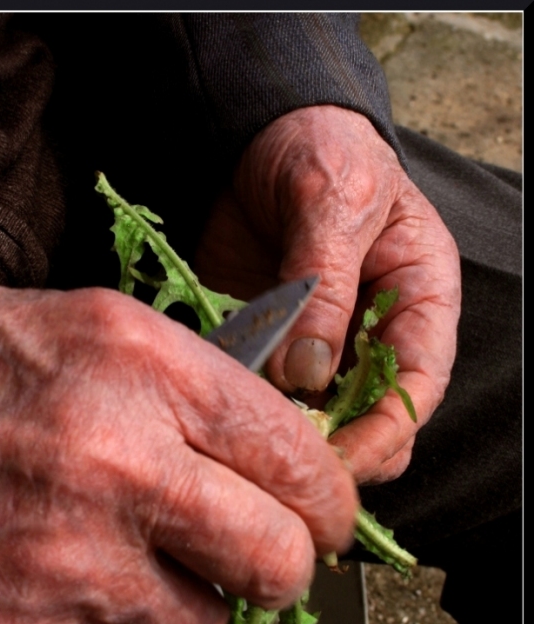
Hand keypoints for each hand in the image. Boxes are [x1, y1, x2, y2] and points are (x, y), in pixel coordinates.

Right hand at [0, 282, 356, 623]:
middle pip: (274, 564)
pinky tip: (35, 587)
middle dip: (274, 569)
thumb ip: (181, 386)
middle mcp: (112, 467)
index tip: (321, 518)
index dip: (326, 500)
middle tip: (245, 559)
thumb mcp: (69, 328)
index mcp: (136, 367)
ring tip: (103, 560)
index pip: (296, 457)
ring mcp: (62, 569)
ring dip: (170, 607)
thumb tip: (267, 444)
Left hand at [195, 105, 461, 483]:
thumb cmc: (318, 149)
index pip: (420, 384)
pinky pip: (269, 391)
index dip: (387, 431)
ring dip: (292, 433)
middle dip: (339, 445)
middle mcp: (375, 329)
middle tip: (290, 462)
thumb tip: (308, 373)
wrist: (254, 134)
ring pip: (321, 413)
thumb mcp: (333, 201)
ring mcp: (323, 342)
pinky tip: (231, 409)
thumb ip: (325, 287)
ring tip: (256, 438)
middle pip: (373, 414)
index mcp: (419, 295)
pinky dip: (253, 407)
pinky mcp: (275, 344)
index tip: (341, 460)